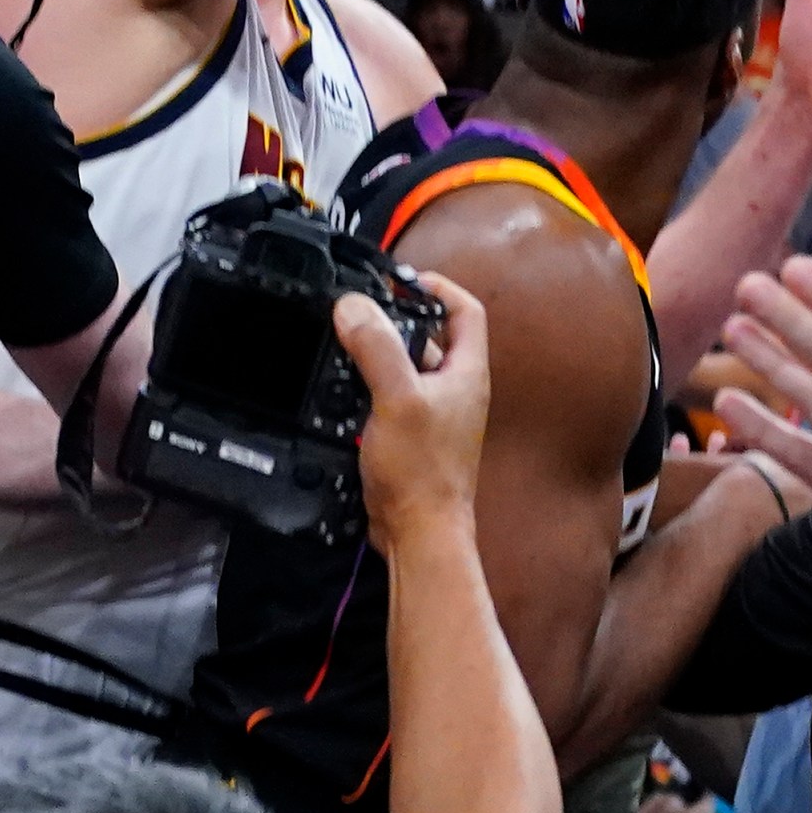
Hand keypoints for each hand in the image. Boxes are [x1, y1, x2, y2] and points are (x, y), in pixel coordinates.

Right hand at [336, 274, 489, 556]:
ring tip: (348, 348)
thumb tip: (355, 306)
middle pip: (430, 336)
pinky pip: (391, 397)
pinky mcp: (413, 436)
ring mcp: (435, 414)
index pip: (465, 310)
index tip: (403, 280)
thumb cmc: (423, 474)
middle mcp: (455, 390)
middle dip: (396, 321)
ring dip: (378, 355)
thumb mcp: (396, 398)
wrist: (419, 532)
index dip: (438, 286)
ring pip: (406, 368)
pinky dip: (369, 388)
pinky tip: (345, 393)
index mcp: (466, 373)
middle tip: (362, 312)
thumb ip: (377, 348)